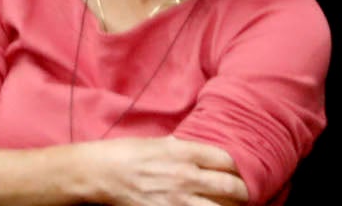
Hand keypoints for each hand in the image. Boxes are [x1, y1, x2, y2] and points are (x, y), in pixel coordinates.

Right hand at [75, 136, 246, 205]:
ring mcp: (179, 201)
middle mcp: (187, 177)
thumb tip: (195, 150)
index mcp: (185, 153)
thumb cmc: (125, 154)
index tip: (232, 173)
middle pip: (232, 187)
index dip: (234, 168)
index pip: (227, 161)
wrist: (100, 174)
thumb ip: (180, 147)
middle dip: (241, 193)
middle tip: (240, 195)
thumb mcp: (157, 142)